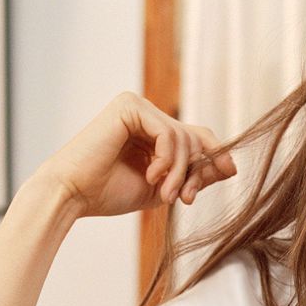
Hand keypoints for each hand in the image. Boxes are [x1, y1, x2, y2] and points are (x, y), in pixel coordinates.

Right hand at [33, 90, 237, 219]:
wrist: (74, 194)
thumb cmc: (109, 193)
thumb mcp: (164, 188)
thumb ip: (195, 176)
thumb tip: (232, 166)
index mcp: (151, 130)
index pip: (197, 137)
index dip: (212, 159)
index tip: (217, 182)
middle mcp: (145, 113)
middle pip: (194, 137)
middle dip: (195, 171)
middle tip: (183, 199)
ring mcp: (136, 106)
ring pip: (182, 136)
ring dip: (180, 172)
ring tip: (164, 193)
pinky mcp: (129, 106)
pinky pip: (168, 132)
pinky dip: (167, 160)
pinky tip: (150, 176)